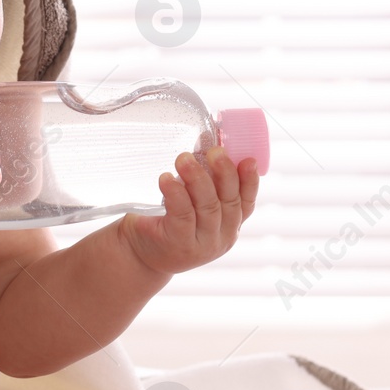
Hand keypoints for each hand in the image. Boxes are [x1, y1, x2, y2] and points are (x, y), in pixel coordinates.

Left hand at [117, 146, 258, 275]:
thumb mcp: (191, 201)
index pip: (246, 202)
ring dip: (197, 178)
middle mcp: (221, 237)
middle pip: (229, 201)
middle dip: (224, 173)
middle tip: (214, 150)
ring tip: (184, 158)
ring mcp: (202, 244)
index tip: (248, 160)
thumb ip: (202, 176)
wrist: (139, 253)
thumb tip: (206, 137)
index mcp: (230, 225)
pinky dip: (176, 194)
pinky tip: (166, 179)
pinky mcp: (178, 244)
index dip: (250, 181)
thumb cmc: (167, 220)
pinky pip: (182, 215)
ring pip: (208, 207)